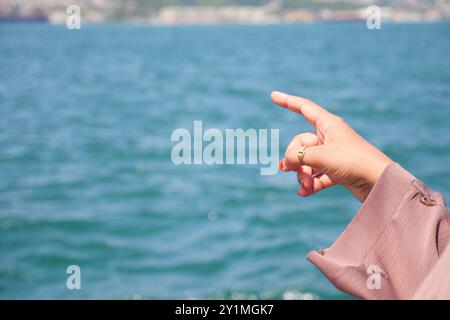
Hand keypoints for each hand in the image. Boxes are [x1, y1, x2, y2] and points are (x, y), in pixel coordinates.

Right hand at [272, 91, 392, 201]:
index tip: (273, 95)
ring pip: (308, 161)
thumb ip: (297, 157)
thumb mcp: (320, 156)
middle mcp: (331, 137)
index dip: (287, 101)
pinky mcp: (338, 171)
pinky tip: (304, 193)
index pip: (303, 108)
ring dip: (302, 175)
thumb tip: (285, 164)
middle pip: (301, 143)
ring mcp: (334, 155)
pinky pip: (317, 176)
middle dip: (295, 159)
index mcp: (329, 124)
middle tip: (291, 171)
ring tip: (304, 186)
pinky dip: (310, 184)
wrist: (379, 183)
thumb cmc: (352, 162)